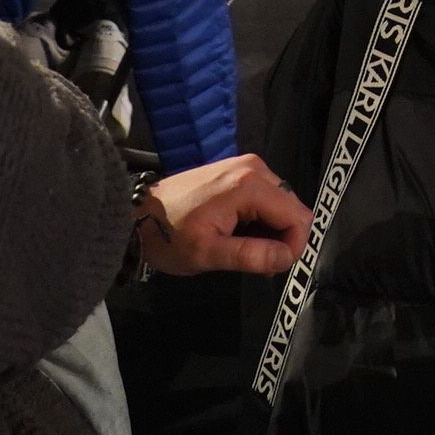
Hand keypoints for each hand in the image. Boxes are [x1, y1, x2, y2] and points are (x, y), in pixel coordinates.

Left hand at [138, 155, 313, 278]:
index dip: (292, 248)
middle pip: (293, 209)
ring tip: (244, 249)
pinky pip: (266, 197)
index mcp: (250, 185)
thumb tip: (287, 258)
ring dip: (271, 230)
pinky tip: (239, 233)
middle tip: (255, 262)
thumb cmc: (169, 236)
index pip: (298, 218)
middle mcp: (255, 168)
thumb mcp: (208, 253)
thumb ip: (251, 255)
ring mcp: (246, 166)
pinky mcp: (238, 171)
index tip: (269, 268)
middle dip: (282, 239)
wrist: (136, 213)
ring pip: (282, 204)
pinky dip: (261, 219)